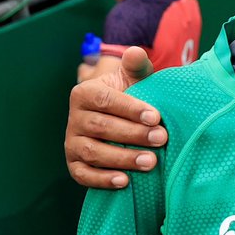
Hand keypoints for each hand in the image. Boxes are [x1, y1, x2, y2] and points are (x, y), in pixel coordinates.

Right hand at [65, 48, 163, 188]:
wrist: (122, 119)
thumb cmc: (132, 96)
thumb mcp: (135, 78)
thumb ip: (136, 66)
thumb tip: (137, 52)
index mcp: (84, 93)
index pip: (105, 101)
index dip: (130, 109)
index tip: (156, 117)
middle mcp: (74, 118)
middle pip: (101, 127)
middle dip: (133, 135)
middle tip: (162, 139)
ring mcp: (72, 143)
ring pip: (93, 152)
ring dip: (122, 158)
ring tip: (150, 162)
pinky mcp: (74, 165)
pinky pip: (83, 174)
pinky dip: (102, 180)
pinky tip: (125, 182)